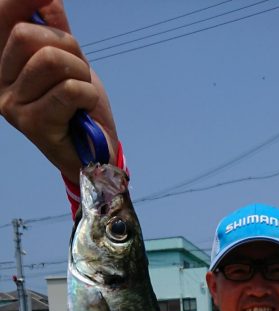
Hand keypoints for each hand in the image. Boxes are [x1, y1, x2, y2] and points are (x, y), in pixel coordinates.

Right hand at [0, 0, 117, 181]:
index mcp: (4, 64)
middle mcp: (0, 85)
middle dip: (67, 47)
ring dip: (80, 73)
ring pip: (50, 60)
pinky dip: (87, 95)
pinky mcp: (33, 124)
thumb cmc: (79, 107)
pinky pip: (68, 90)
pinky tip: (84, 110)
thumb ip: (54, 24)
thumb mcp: (68, 58)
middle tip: (78, 72)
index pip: (4, 16)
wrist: (95, 153)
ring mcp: (13, 106)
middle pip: (27, 35)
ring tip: (81, 94)